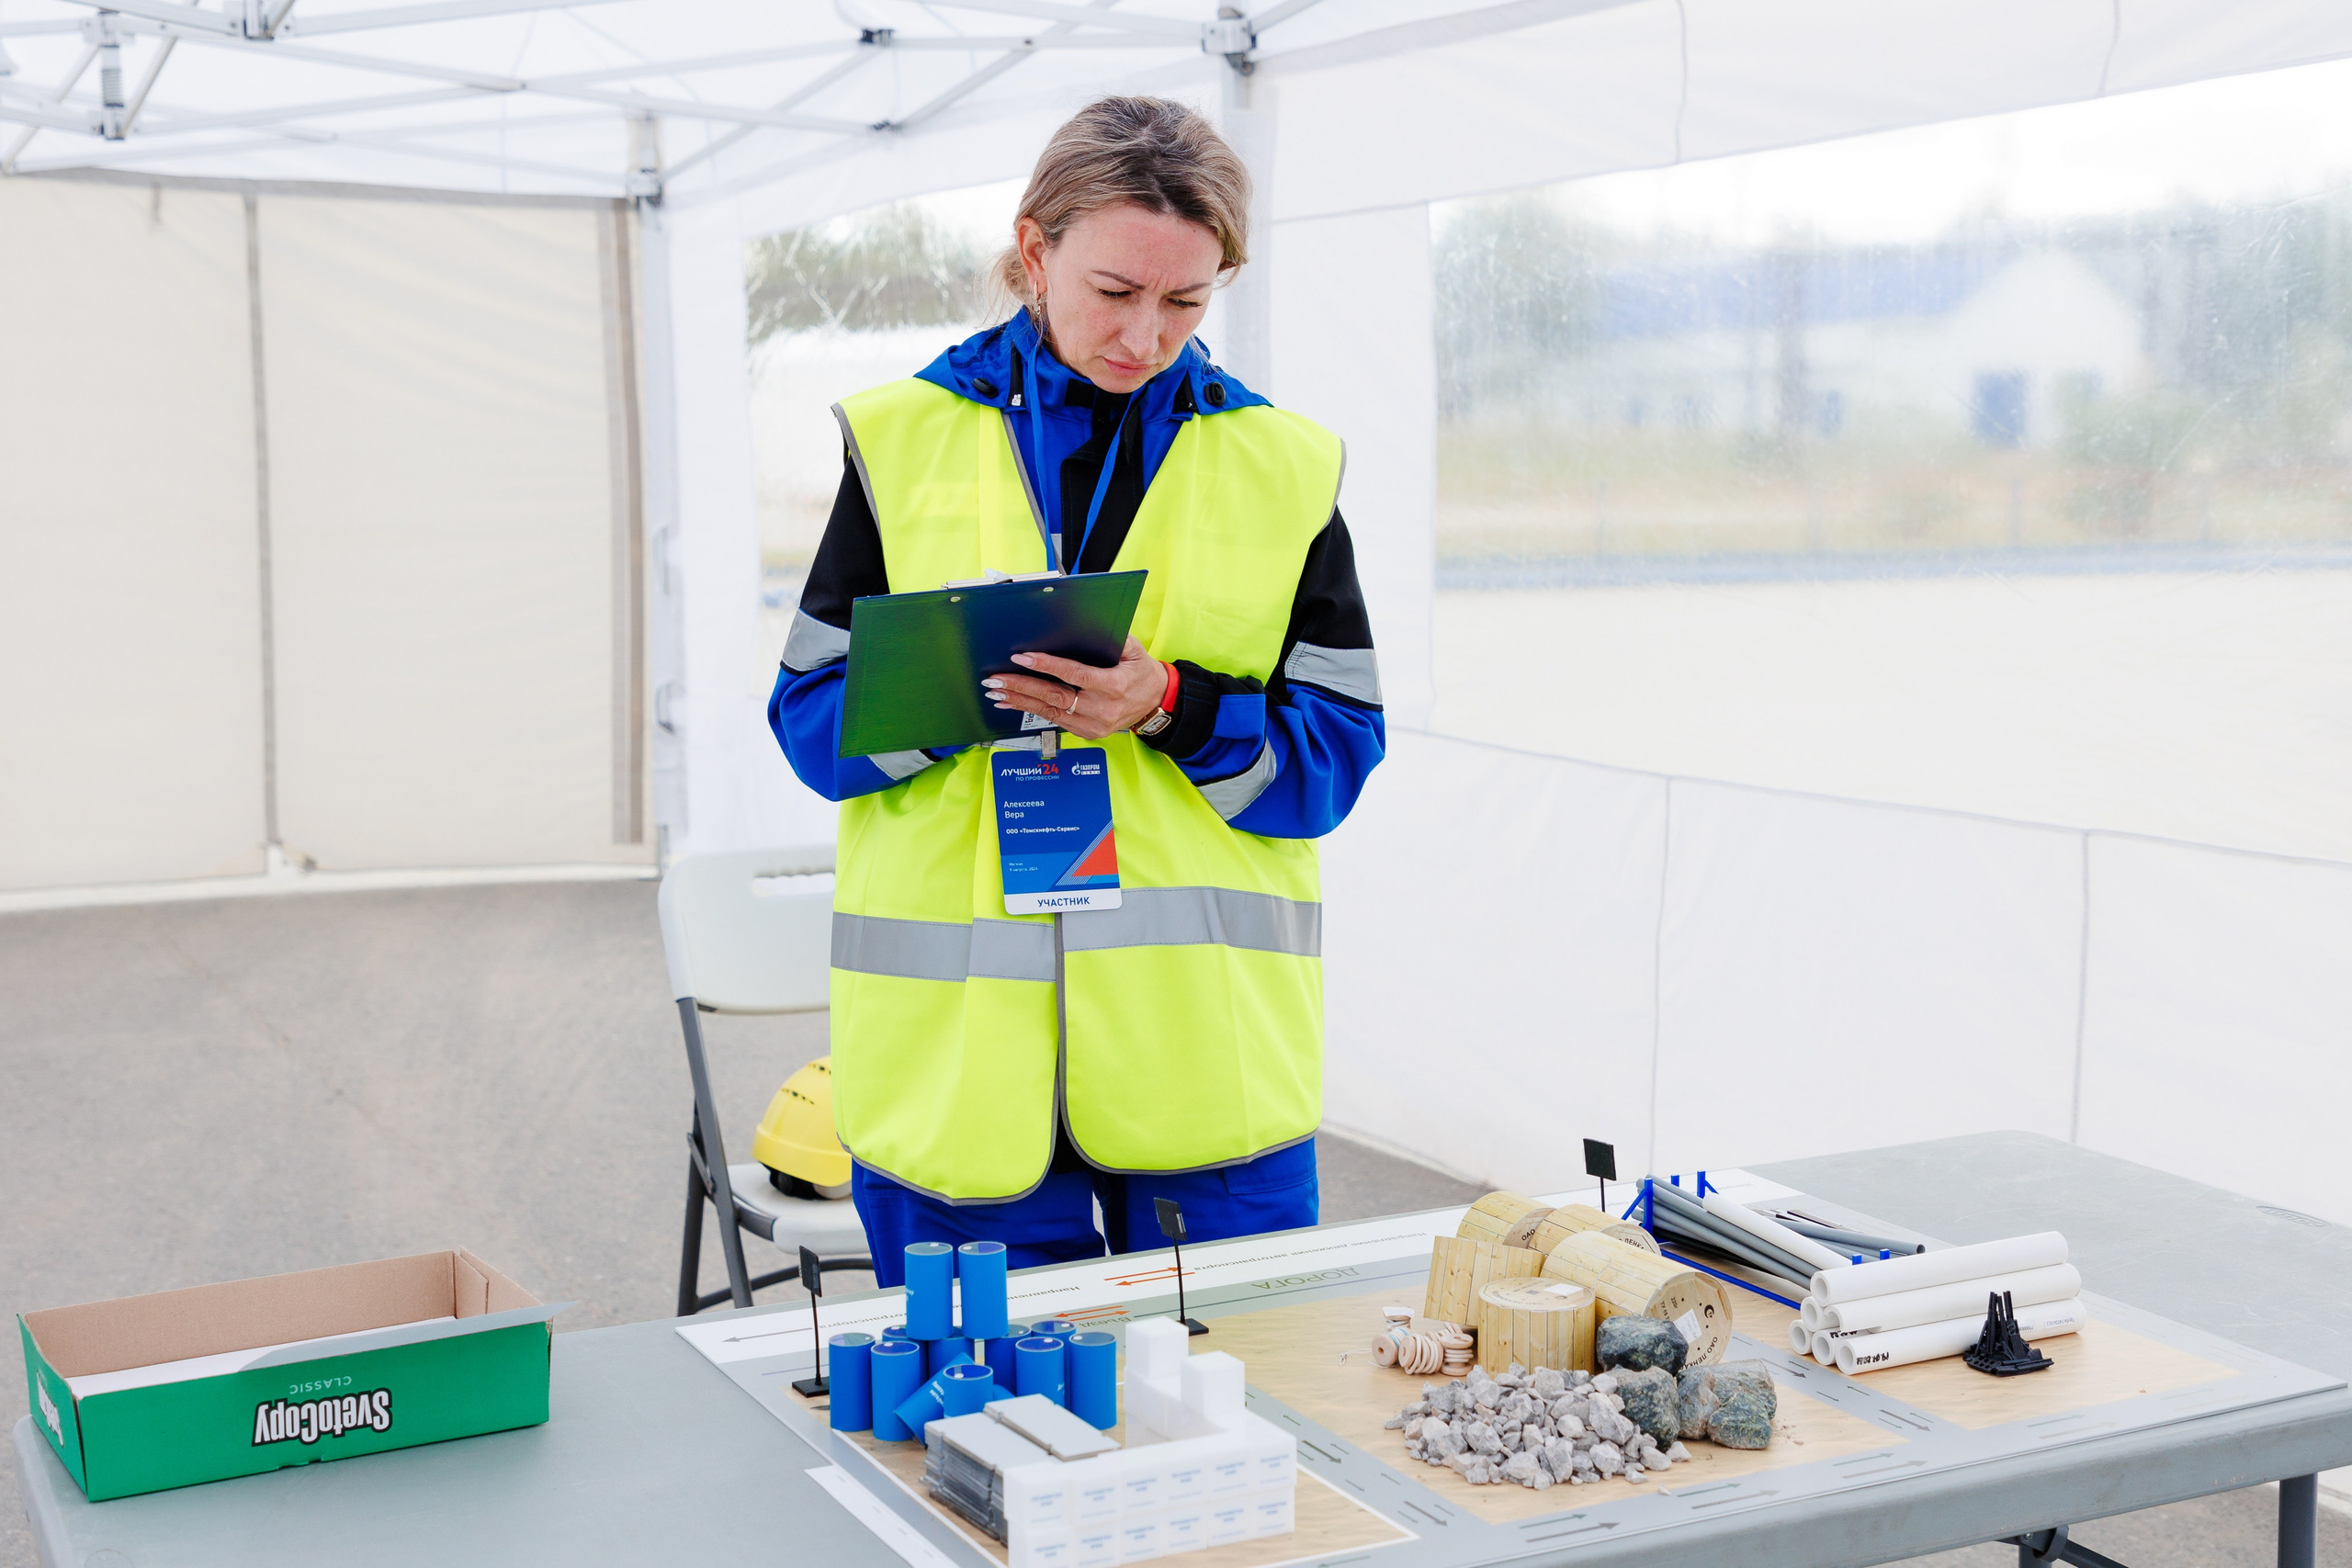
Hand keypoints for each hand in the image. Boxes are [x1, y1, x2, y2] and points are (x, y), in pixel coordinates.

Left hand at [984, 637, 1165, 740]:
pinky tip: (1012, 703)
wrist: (1156, 703)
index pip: (1074, 675)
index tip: (1022, 658)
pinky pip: (1053, 721)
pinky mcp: (1086, 732)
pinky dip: (1030, 711)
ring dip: (1019, 701)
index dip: (1046, 666)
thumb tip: (1081, 622)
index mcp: (1114, 686)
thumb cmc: (1142, 673)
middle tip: (995, 680)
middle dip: (1021, 687)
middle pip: (1054, 697)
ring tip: (996, 692)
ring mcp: (1093, 725)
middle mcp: (1102, 709)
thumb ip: (1111, 638)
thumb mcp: (1135, 650)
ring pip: (1049, 711)